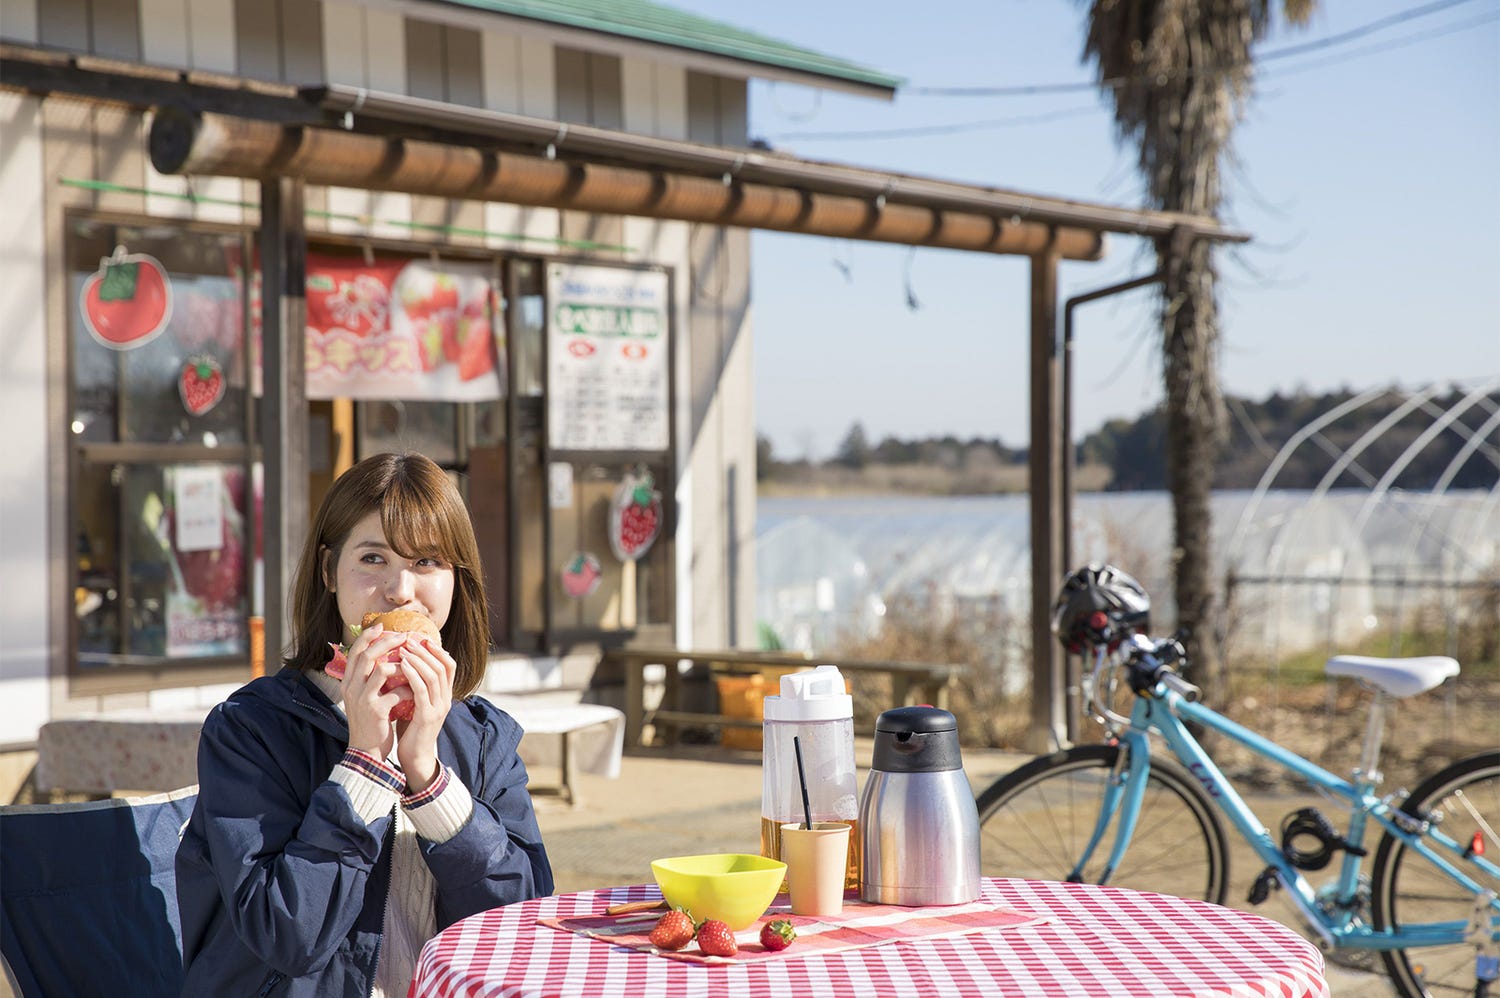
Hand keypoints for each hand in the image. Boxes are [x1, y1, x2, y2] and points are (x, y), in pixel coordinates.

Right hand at [340, 623, 411, 759]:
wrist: (365, 752)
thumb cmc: (369, 722)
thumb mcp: (363, 698)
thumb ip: (369, 679)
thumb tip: (384, 657)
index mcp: (348, 683)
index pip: (354, 652)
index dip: (367, 637)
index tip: (381, 626)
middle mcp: (351, 688)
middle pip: (366, 655)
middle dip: (386, 642)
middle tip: (404, 636)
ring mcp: (362, 699)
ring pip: (380, 670)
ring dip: (401, 664)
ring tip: (413, 664)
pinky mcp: (376, 711)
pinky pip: (395, 691)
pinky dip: (407, 689)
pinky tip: (414, 691)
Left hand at [394, 635, 456, 792]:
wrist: (414, 758)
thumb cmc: (412, 730)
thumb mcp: (417, 704)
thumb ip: (417, 687)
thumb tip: (404, 665)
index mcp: (445, 695)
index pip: (449, 665)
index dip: (437, 650)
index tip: (421, 639)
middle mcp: (446, 699)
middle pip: (443, 666)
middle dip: (425, 650)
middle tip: (408, 639)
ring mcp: (439, 708)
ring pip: (434, 675)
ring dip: (418, 659)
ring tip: (403, 649)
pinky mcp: (427, 716)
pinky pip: (421, 690)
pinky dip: (412, 675)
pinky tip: (400, 666)